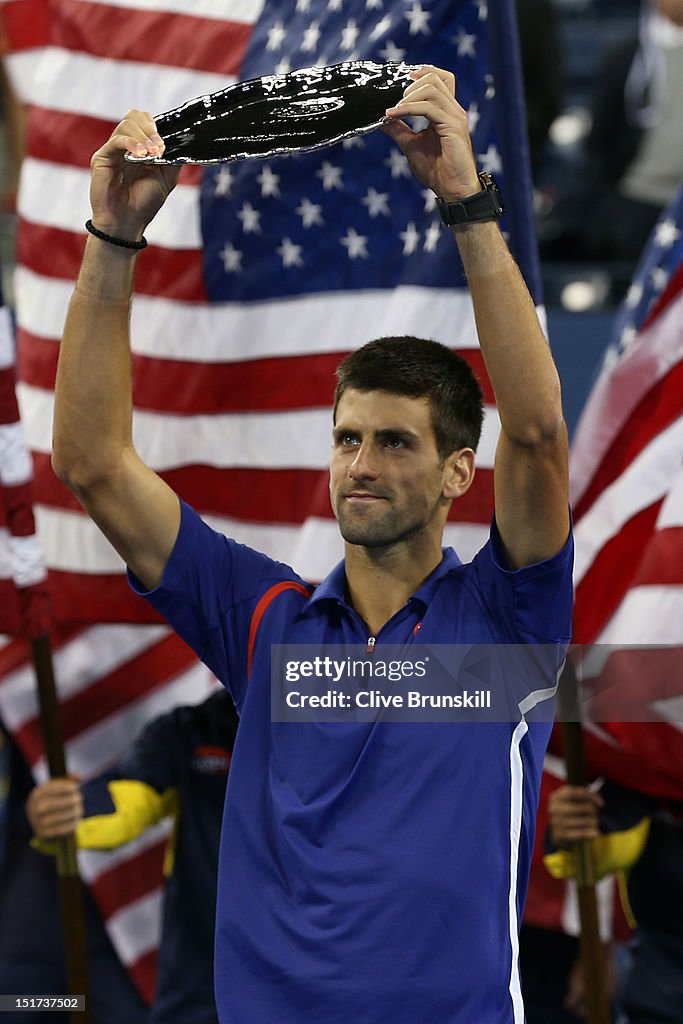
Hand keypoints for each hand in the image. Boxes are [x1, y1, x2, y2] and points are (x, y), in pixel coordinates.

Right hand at [27, 777, 83, 837]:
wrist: (32, 821)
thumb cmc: (47, 800)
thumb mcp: (51, 787)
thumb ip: (65, 779)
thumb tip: (79, 776)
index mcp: (37, 794)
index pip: (57, 788)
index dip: (69, 787)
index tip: (75, 788)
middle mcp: (36, 808)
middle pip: (62, 802)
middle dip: (74, 799)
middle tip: (79, 799)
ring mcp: (38, 822)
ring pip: (64, 816)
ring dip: (75, 812)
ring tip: (78, 810)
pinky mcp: (43, 833)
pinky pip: (62, 829)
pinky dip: (71, 825)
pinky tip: (76, 821)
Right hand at [89, 110, 180, 241]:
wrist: (127, 222)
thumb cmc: (144, 203)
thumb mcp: (167, 178)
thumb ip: (173, 158)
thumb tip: (181, 141)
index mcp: (140, 147)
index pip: (144, 121)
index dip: (156, 125)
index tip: (165, 141)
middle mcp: (125, 145)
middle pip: (134, 116)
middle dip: (150, 128)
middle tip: (159, 146)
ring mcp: (113, 150)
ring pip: (126, 125)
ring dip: (143, 136)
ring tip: (151, 153)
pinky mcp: (102, 157)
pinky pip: (117, 140)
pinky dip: (131, 143)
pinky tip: (141, 156)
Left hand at [382, 66, 479, 200]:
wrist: (452, 190)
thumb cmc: (437, 171)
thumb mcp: (411, 145)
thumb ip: (399, 130)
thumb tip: (382, 118)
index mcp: (446, 112)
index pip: (440, 79)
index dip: (421, 73)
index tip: (399, 82)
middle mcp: (453, 110)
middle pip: (436, 77)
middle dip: (410, 85)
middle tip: (394, 101)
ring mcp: (455, 116)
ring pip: (432, 88)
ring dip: (407, 96)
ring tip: (392, 110)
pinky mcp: (453, 126)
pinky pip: (428, 108)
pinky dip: (407, 109)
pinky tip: (393, 115)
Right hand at [548, 785, 602, 846]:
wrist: (559, 832)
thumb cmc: (571, 811)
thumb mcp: (575, 800)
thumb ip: (587, 796)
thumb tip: (600, 802)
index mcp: (556, 797)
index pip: (574, 793)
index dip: (589, 796)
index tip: (601, 803)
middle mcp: (554, 809)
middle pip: (580, 808)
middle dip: (592, 811)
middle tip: (596, 814)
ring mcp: (555, 822)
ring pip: (582, 822)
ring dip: (593, 822)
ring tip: (595, 822)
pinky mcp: (559, 835)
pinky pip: (579, 834)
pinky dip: (590, 833)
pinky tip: (596, 832)